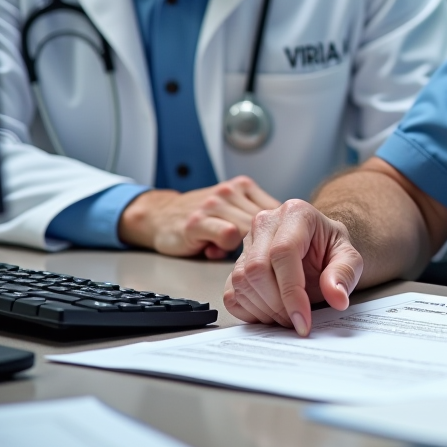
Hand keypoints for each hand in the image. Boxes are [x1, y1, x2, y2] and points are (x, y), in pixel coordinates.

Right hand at [118, 176, 279, 257]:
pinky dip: (225, 248)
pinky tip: (214, 250)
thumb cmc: (201, 218)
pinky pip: (228, 236)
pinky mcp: (197, 221)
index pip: (277, 211)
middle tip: (258, 260)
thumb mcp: (233, 210)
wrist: (159, 216)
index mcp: (243, 187)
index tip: (278, 249)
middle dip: (265, 245)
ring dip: (243, 248)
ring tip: (229, 252)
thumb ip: (256, 219)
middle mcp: (230, 192)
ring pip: (249, 230)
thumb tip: (288, 237)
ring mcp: (213, 204)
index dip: (281, 233)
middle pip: (266, 223)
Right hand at [223, 199, 362, 334]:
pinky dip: (250, 311)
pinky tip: (271, 312)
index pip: (283, 252)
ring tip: (287, 315)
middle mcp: (265, 222)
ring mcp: (247, 242)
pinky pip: (231, 294)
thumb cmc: (330, 249)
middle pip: (257, 269)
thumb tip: (337, 297)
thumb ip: (344, 274)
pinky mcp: (235, 263)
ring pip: (241, 282)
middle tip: (296, 320)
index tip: (303, 320)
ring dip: (264, 310)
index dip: (291, 291)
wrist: (317, 246)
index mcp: (295, 213)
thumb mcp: (349, 258)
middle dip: (277, 304)